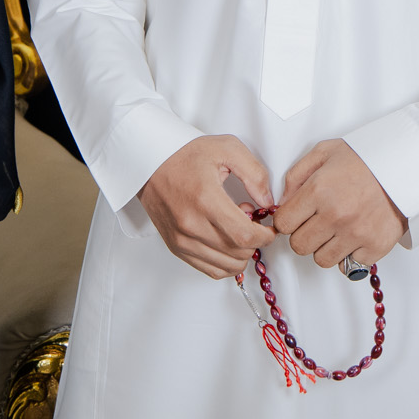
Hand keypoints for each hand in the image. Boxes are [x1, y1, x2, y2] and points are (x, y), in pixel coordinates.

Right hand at [137, 135, 276, 278]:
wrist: (148, 162)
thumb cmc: (185, 154)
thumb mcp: (226, 148)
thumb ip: (254, 174)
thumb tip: (267, 202)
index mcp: (205, 199)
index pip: (245, 236)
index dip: (266, 236)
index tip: (270, 227)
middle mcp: (191, 224)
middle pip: (238, 253)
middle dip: (255, 241)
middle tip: (251, 219)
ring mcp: (182, 239)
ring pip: (227, 266)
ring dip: (241, 252)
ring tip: (235, 228)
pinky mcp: (176, 247)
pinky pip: (211, 270)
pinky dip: (226, 262)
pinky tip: (226, 240)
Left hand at [272, 139, 405, 268]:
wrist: (405, 167)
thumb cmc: (365, 159)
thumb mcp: (324, 152)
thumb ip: (296, 176)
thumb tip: (283, 201)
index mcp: (318, 191)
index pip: (283, 224)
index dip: (286, 221)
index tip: (294, 217)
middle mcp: (336, 215)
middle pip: (299, 246)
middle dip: (302, 236)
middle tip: (315, 224)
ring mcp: (356, 234)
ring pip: (322, 259)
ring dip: (324, 247)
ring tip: (335, 230)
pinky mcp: (375, 247)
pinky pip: (349, 265)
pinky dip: (349, 255)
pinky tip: (353, 237)